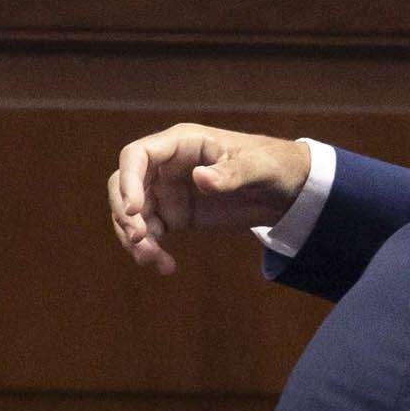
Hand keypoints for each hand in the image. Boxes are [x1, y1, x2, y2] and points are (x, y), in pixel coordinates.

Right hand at [108, 124, 311, 275]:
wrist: (286, 190)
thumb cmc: (272, 165)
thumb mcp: (258, 167)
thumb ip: (231, 174)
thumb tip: (201, 178)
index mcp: (181, 143)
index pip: (136, 156)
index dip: (128, 182)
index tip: (135, 211)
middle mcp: (166, 166)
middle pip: (123, 186)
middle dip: (125, 215)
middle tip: (140, 241)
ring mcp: (167, 191)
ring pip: (132, 214)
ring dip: (134, 238)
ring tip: (153, 260)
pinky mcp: (174, 216)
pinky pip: (150, 233)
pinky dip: (151, 250)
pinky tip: (166, 266)